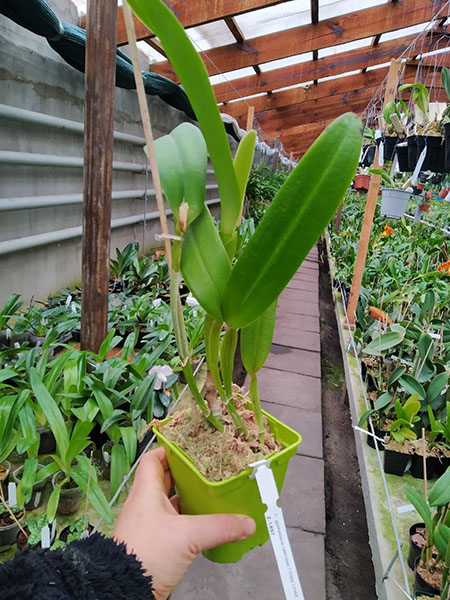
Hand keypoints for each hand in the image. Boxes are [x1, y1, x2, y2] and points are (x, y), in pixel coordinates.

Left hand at [113, 447, 255, 599]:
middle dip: (184, 473)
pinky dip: (186, 521)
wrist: (126, 589)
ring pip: (169, 502)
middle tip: (206, 467)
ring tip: (209, 492)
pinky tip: (202, 523)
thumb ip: (219, 526)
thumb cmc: (145, 554)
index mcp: (146, 492)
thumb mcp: (188, 535)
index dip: (169, 450)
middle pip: (164, 479)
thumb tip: (246, 522)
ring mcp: (148, 525)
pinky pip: (172, 524)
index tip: (189, 446)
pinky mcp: (154, 543)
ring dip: (186, 497)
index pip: (153, 459)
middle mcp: (145, 505)